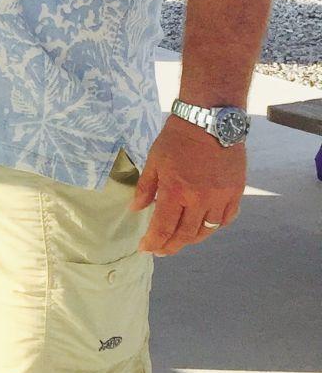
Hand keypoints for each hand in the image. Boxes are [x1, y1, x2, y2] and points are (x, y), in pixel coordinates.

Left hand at [132, 116, 245, 255]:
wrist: (209, 121)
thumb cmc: (176, 139)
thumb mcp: (154, 160)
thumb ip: (146, 188)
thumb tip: (136, 209)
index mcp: (175, 191)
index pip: (163, 227)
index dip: (154, 241)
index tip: (146, 248)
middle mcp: (199, 200)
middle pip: (186, 234)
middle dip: (171, 246)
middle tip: (161, 251)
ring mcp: (220, 197)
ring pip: (207, 229)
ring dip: (192, 239)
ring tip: (181, 241)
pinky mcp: (236, 192)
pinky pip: (227, 218)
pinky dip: (215, 226)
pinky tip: (205, 226)